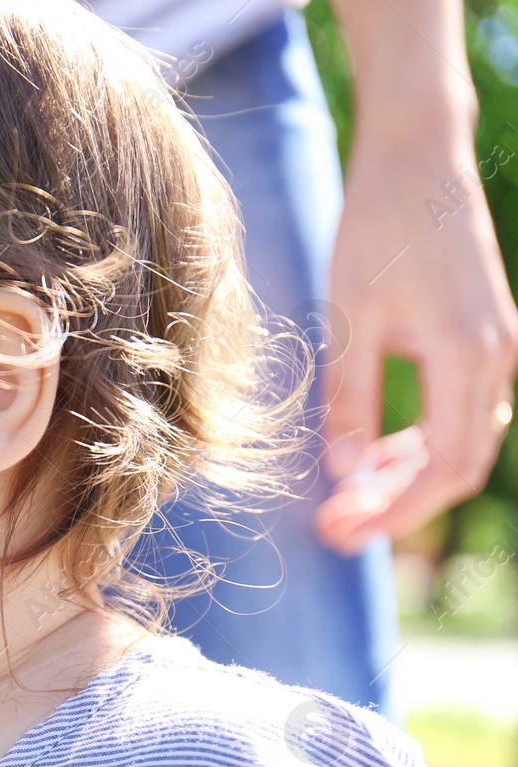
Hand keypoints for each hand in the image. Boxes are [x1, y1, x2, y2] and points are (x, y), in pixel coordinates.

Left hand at [317, 136, 517, 554]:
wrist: (418, 159)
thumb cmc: (377, 229)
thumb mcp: (349, 318)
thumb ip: (350, 401)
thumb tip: (347, 476)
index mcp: (469, 356)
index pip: (443, 469)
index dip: (393, 512)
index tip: (342, 533)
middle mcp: (500, 357)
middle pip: (461, 466)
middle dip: (399, 505)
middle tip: (338, 528)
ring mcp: (502, 346)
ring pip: (466, 441)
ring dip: (410, 476)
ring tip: (348, 495)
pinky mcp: (489, 335)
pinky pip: (466, 411)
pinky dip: (425, 441)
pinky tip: (378, 451)